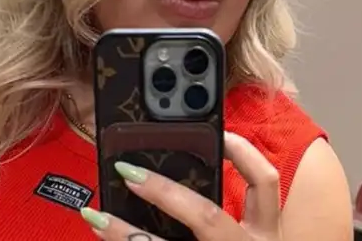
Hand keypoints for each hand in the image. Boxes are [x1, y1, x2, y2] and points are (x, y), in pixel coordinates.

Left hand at [80, 133, 281, 240]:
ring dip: (125, 233)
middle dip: (165, 192)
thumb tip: (170, 170)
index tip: (215, 131)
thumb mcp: (243, 237)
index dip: (243, 151)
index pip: (264, 182)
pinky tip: (103, 237)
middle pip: (207, 216)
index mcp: (266, 232)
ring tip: (95, 217)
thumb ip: (220, 212)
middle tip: (128, 172)